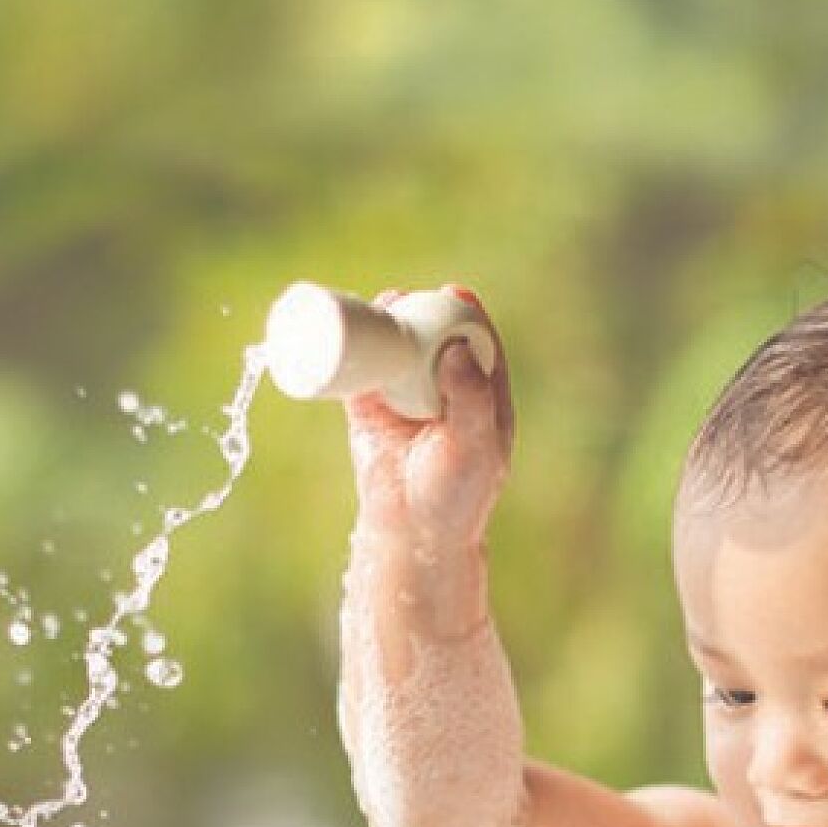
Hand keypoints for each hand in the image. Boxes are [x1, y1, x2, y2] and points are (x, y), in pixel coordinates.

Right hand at [345, 288, 513, 549]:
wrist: (411, 533)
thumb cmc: (455, 495)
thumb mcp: (476, 446)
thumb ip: (472, 399)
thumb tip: (458, 348)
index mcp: (480, 393)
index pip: (476, 342)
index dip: (466, 313)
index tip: (454, 294)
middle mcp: (441, 388)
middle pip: (431, 335)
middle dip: (420, 309)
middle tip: (407, 298)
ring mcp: (403, 395)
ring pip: (394, 347)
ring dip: (386, 320)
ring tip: (381, 306)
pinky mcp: (367, 408)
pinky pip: (359, 369)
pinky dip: (352, 348)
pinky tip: (347, 326)